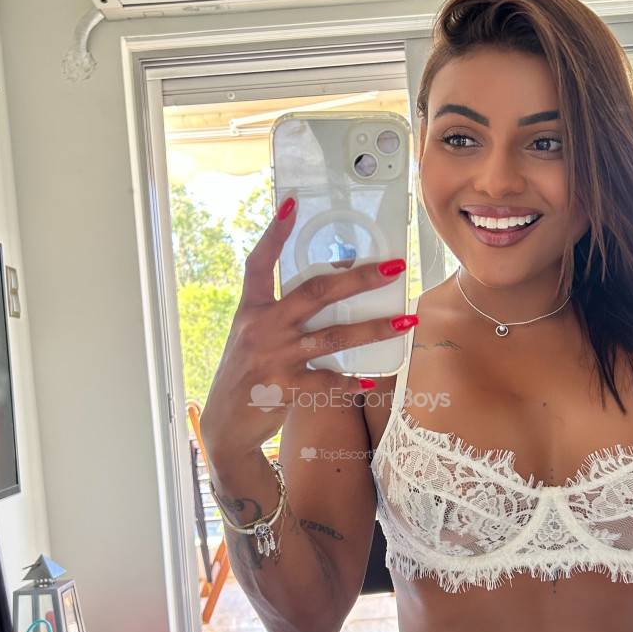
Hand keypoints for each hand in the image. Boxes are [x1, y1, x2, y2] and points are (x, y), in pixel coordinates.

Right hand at [199, 198, 413, 457]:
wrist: (227, 426)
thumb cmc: (248, 376)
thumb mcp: (252, 338)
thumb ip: (281, 316)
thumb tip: (331, 292)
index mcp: (251, 310)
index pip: (259, 264)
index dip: (274, 234)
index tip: (291, 205)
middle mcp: (261, 329)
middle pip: (315, 293)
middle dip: (358, 278)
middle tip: (392, 268)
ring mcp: (273, 359)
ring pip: (332, 337)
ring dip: (373, 328)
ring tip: (405, 320)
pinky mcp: (285, 389)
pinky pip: (328, 382)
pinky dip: (353, 380)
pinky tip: (374, 377)